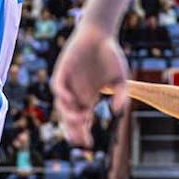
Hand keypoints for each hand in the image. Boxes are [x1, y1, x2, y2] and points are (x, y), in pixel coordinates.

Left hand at [52, 22, 128, 146]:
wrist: (100, 34)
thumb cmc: (110, 56)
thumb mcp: (120, 79)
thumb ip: (120, 95)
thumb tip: (117, 112)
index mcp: (87, 99)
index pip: (82, 122)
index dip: (83, 133)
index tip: (88, 144)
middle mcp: (75, 94)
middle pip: (69, 118)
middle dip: (74, 130)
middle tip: (81, 138)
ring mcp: (67, 84)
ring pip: (62, 106)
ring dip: (69, 114)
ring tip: (80, 119)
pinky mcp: (61, 72)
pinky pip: (58, 87)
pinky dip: (62, 95)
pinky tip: (69, 100)